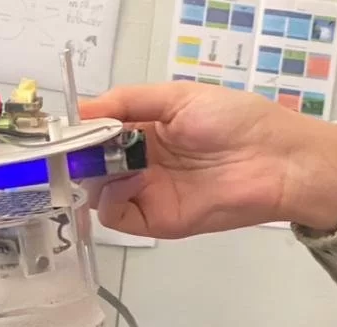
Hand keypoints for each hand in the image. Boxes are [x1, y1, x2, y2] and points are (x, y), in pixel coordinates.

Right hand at [80, 82, 336, 238]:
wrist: (275, 162)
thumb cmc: (235, 121)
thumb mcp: (177, 97)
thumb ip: (128, 102)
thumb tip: (84, 108)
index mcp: (147, 130)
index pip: (99, 133)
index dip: (79, 132)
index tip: (61, 129)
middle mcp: (144, 163)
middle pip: (94, 166)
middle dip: (78, 158)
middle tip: (69, 151)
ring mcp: (150, 193)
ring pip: (100, 192)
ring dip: (92, 179)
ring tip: (98, 164)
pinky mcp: (159, 220)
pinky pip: (119, 216)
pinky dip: (109, 203)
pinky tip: (118, 184)